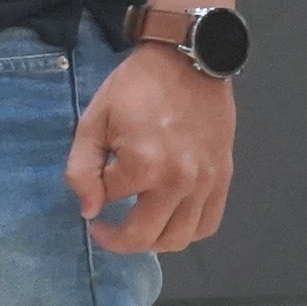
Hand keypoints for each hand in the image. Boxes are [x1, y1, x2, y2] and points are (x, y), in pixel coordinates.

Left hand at [66, 44, 234, 253]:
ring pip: (179, 238)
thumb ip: (82, 169)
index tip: (90, 189)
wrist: (187, 63)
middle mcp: (180, 181)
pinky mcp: (223, 179)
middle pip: (145, 236)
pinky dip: (186, 232)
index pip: (109, 201)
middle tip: (103, 230)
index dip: (94, 197)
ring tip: (135, 227)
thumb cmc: (135, 88)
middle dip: (117, 239)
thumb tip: (89, 210)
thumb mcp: (93, 121)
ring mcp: (206, 183)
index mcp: (144, 165)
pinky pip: (208, 224)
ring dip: (152, 242)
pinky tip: (167, 220)